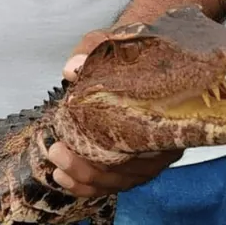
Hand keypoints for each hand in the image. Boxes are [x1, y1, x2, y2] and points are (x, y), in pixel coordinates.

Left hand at [51, 28, 183, 196]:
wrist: (151, 45)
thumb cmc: (135, 47)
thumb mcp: (113, 41)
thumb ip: (92, 51)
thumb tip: (71, 69)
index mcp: (168, 114)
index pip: (142, 151)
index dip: (108, 159)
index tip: (73, 147)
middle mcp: (166, 140)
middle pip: (131, 172)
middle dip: (90, 171)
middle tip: (57, 154)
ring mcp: (153, 153)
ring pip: (123, 181)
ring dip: (88, 181)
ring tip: (58, 171)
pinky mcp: (139, 158)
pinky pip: (118, 180)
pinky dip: (91, 183)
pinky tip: (66, 177)